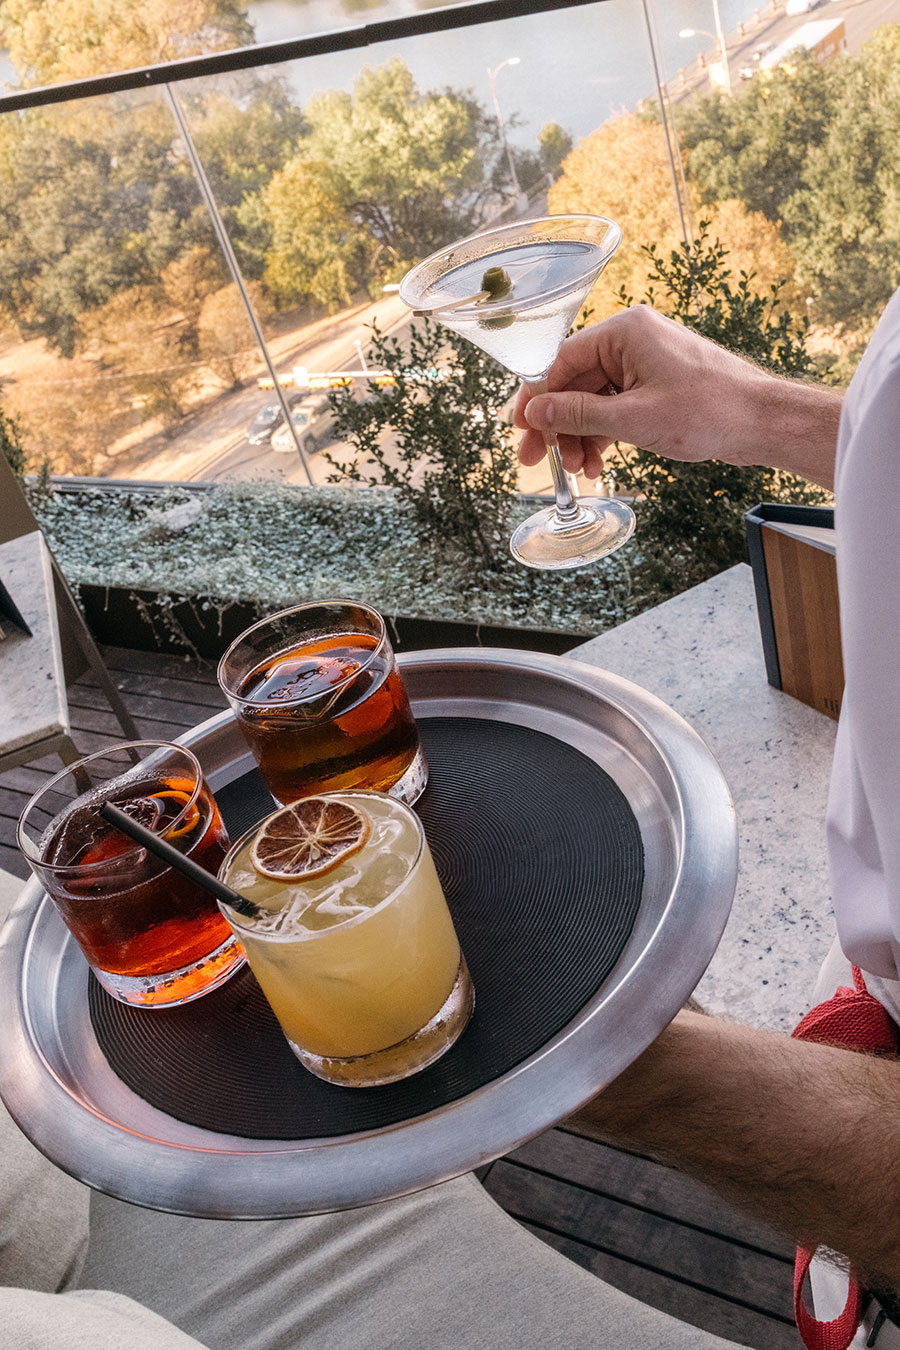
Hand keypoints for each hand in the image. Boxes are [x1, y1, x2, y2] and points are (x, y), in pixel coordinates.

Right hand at [514, 306, 840, 488]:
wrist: (762, 422)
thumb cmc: (710, 411)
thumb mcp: (634, 419)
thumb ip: (580, 415)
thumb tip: (537, 412)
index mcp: (625, 331)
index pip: (561, 361)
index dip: (536, 399)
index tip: (521, 430)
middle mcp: (632, 340)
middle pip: (574, 382)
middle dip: (558, 425)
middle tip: (536, 460)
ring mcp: (644, 363)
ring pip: (593, 400)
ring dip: (580, 436)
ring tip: (578, 470)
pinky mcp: (655, 385)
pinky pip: (614, 408)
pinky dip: (603, 435)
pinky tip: (597, 462)